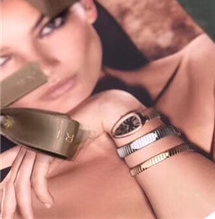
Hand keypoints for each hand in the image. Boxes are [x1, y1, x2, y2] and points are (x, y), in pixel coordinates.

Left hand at [0, 91, 142, 218]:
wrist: (98, 113)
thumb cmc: (82, 131)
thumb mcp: (60, 150)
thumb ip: (48, 161)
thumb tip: (40, 180)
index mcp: (31, 144)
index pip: (10, 172)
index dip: (3, 192)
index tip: (3, 209)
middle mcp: (30, 144)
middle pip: (10, 181)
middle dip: (7, 204)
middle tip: (9, 218)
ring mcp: (37, 145)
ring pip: (21, 183)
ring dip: (25, 204)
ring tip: (30, 217)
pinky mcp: (48, 148)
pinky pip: (38, 179)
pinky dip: (41, 194)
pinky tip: (48, 202)